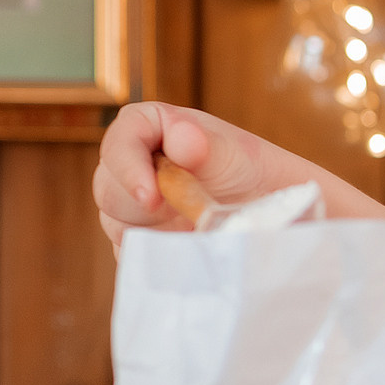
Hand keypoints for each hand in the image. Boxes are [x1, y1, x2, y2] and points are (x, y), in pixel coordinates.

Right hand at [92, 103, 360, 249]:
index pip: (120, 140)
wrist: (277, 215)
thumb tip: (182, 138)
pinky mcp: (143, 239)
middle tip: (182, 218)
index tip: (151, 196)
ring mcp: (135, 205)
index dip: (127, 167)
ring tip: (195, 232)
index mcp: (151, 129)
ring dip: (151, 232)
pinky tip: (188, 250)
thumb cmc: (256, 173)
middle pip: (108, 187)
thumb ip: (205, 145)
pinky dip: (157, 255)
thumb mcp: (235, 155)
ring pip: (115, 223)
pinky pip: (133, 253)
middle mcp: (136, 165)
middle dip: (138, 205)